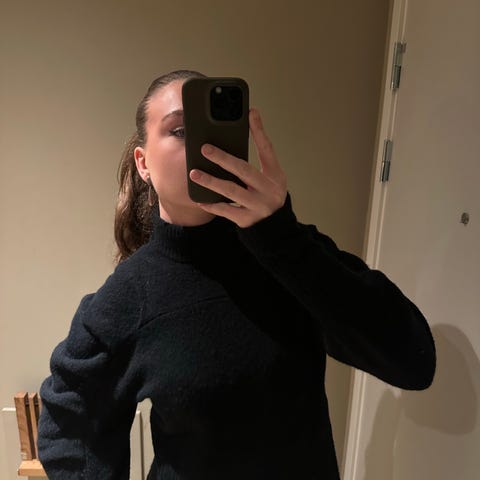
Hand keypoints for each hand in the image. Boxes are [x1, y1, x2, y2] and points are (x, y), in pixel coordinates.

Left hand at [189, 108, 287, 227]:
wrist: (275, 225)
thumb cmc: (267, 193)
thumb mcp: (271, 174)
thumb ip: (260, 154)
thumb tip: (249, 121)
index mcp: (275, 175)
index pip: (267, 149)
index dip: (259, 131)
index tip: (249, 113)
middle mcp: (269, 190)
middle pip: (244, 171)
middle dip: (223, 158)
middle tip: (205, 148)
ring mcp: (258, 206)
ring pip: (231, 191)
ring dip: (211, 182)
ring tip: (194, 173)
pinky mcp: (247, 220)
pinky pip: (226, 211)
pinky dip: (212, 205)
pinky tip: (200, 199)